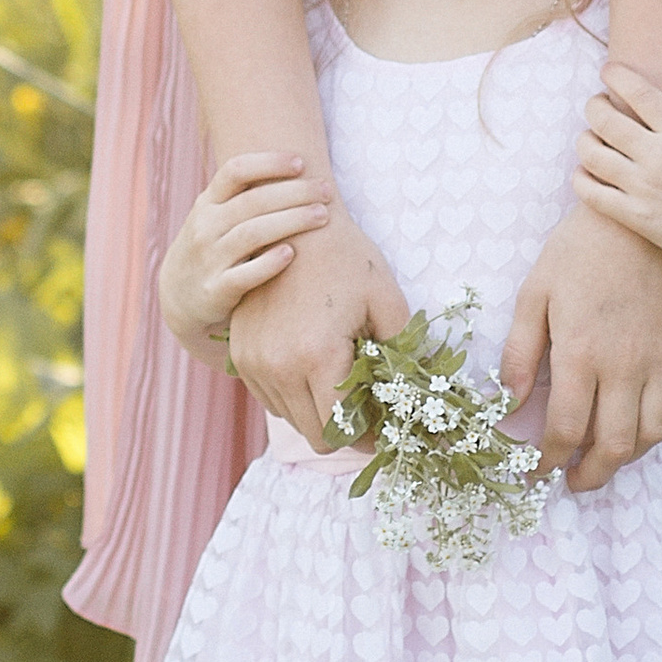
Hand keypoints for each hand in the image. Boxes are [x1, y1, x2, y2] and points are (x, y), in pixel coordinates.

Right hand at [158, 154, 332, 359]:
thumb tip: (298, 166)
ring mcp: (208, 259)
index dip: (269, 162)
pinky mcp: (215, 291)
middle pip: (253, 201)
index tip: (302, 162)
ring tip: (323, 216)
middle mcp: (205, 227)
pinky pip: (243, 275)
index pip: (235, 170)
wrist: (177, 297)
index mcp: (207, 203)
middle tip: (327, 191)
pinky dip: (268, 263)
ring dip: (291, 221)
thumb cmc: (212, 247)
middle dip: (295, 192)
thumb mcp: (215, 217)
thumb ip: (244, 196)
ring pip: (252, 234)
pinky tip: (291, 254)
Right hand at [227, 205, 410, 441]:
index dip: (370, 439)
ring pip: (290, 419)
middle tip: (374, 414)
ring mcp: (253, 361)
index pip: (342, 431)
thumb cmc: (348, 259)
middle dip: (348, 433)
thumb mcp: (388, 302)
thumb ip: (405, 357)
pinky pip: (270, 398)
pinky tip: (318, 373)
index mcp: (317, 356)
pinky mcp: (241, 353)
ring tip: (347, 388)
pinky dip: (295, 397)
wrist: (293, 222)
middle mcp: (278, 366)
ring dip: (319, 415)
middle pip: (315, 435)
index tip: (390, 430)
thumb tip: (420, 402)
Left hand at [499, 198, 661, 492]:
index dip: (549, 461)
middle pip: (612, 446)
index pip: (565, 430)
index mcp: (581, 353)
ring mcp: (661, 360)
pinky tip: (642, 429)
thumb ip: (520, 353)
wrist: (639, 221)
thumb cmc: (579, 252)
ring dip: (626, 458)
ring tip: (605, 459)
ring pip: (651, 435)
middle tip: (574, 482)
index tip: (538, 471)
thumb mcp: (535, 293)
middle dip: (590, 475)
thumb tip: (508, 403)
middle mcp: (625, 366)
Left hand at [577, 64, 661, 275]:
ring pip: (591, 154)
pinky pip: (592, 194)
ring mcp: (646, 187)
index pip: (639, 92)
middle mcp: (660, 156)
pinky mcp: (637, 217)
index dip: (616, 76)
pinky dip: (581, 179)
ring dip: (584, 141)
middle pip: (605, 119)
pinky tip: (584, 174)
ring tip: (589, 139)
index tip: (607, 70)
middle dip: (594, 106)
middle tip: (595, 105)